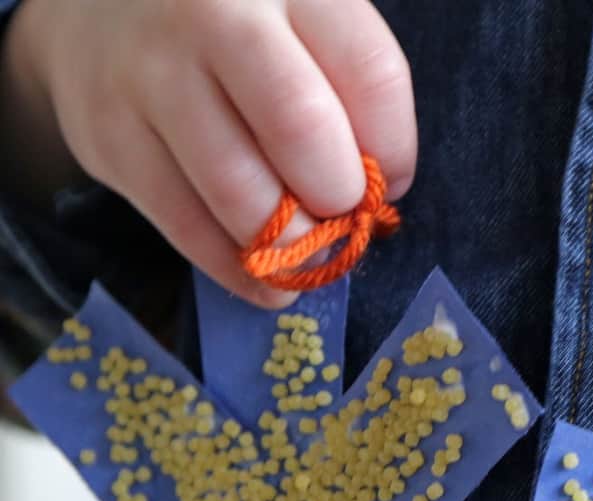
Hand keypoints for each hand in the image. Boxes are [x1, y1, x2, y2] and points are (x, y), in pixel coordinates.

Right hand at [0, 0, 416, 306]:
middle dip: (339, 196)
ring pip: (243, 194)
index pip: (372, 73)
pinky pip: (190, 229)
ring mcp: (151, 74)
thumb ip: (346, 89)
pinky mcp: (110, 136)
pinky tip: (268, 278)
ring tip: (307, 247)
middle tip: (338, 209)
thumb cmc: (233, 29)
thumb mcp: (299, 21)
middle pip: (302, 128)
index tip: (386, 177)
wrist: (94, 8)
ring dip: (292, 245)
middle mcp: (212, 13)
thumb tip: (379, 196)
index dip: (395, 149)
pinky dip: (242, 270)